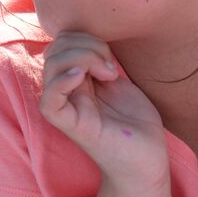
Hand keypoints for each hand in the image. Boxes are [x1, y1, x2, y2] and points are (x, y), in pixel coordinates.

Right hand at [40, 32, 166, 184]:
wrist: (148, 160)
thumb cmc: (136, 124)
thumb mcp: (119, 80)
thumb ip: (101, 60)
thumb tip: (91, 36)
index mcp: (76, 80)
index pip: (61, 43)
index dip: (84, 38)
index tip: (111, 57)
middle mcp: (67, 92)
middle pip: (54, 50)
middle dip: (85, 45)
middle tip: (111, 68)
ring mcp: (67, 109)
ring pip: (51, 67)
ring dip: (82, 58)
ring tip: (107, 74)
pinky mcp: (72, 127)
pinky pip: (49, 102)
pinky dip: (61, 82)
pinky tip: (82, 77)